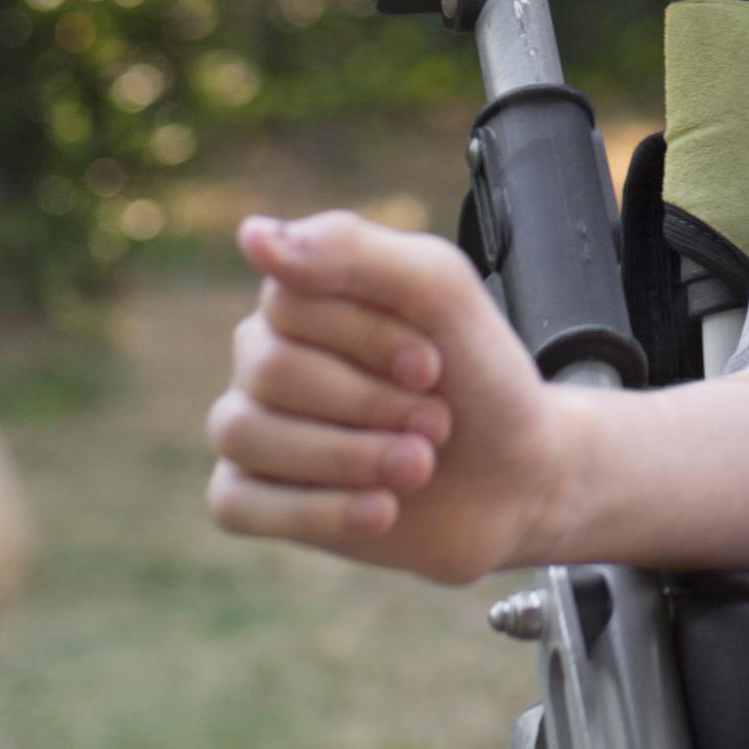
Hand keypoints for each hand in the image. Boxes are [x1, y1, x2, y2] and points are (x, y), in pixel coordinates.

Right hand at [202, 209, 571, 583]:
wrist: (515, 477)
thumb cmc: (478, 376)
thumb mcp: (442, 291)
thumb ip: (354, 251)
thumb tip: (251, 237)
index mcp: (302, 297)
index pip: (289, 300)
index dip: (368, 339)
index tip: (433, 366)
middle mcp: (264, 355)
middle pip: (270, 369)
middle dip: (370, 403)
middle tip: (436, 423)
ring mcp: (255, 427)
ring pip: (243, 432)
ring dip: (350, 457)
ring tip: (419, 468)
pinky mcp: (255, 498)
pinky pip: (233, 502)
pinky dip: (315, 511)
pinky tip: (380, 511)